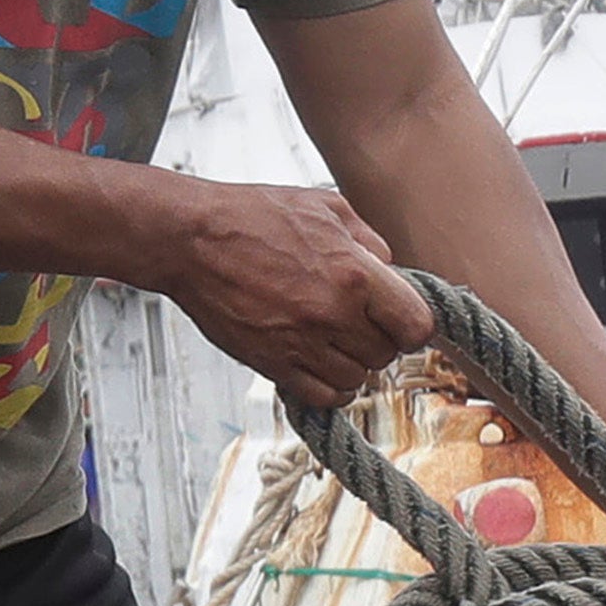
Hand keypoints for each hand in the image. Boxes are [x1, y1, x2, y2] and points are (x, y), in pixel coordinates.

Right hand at [142, 177, 437, 409]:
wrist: (189, 239)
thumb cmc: (253, 216)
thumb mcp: (326, 207)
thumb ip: (370, 241)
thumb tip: (394, 272)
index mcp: (354, 273)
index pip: (417, 326)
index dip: (412, 325)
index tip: (399, 319)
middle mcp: (332, 313)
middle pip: (387, 355)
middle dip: (379, 340)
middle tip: (358, 322)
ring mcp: (301, 343)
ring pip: (357, 379)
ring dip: (352, 363)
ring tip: (334, 338)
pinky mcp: (272, 364)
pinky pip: (323, 397)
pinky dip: (330, 388)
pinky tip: (321, 363)